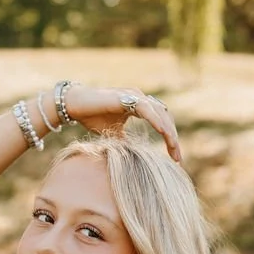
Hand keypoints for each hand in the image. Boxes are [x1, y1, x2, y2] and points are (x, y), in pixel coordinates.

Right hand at [63, 83, 181, 161]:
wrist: (75, 105)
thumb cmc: (93, 117)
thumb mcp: (114, 134)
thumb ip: (126, 141)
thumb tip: (134, 157)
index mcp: (139, 105)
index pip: (161, 121)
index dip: (170, 138)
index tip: (175, 157)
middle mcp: (140, 98)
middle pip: (165, 117)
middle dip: (173, 138)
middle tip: (178, 158)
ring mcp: (134, 95)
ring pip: (159, 112)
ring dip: (168, 131)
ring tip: (173, 147)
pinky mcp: (126, 96)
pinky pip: (146, 109)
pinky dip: (156, 120)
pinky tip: (163, 133)